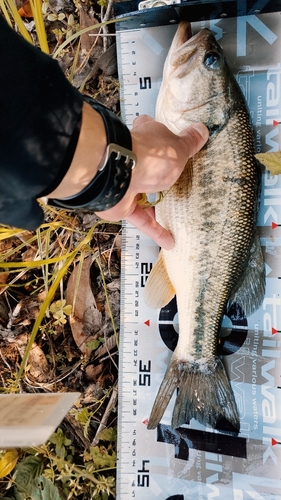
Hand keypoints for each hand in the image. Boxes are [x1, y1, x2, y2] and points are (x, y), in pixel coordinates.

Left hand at [96, 115, 208, 248]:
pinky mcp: (122, 205)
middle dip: (158, 176)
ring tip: (174, 217)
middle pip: (148, 167)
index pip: (153, 133)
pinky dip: (155, 230)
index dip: (161, 138)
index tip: (171, 145)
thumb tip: (202, 129)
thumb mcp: (179, 148)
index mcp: (148, 138)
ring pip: (142, 196)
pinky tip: (170, 242)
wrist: (119, 173)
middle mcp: (135, 159)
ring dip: (155, 207)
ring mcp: (127, 182)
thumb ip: (190, 142)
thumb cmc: (152, 155)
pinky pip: (141, 219)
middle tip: (177, 186)